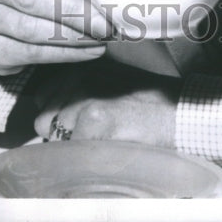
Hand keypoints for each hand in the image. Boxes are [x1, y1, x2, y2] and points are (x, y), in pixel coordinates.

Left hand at [33, 63, 180, 146]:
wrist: (179, 110)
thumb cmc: (145, 102)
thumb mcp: (107, 85)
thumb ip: (74, 95)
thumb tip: (44, 119)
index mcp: (80, 66)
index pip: (42, 98)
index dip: (57, 117)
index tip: (77, 123)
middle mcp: (78, 74)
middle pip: (44, 120)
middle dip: (61, 133)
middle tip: (93, 134)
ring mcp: (86, 94)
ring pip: (56, 136)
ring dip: (74, 144)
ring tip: (104, 138)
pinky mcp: (96, 117)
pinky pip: (72, 149)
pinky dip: (85, 156)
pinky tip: (108, 146)